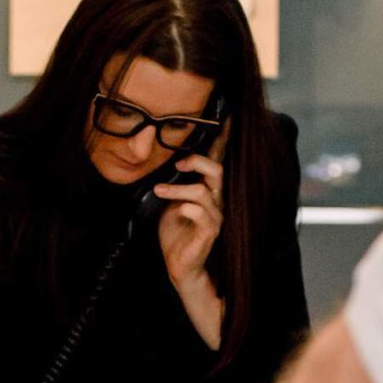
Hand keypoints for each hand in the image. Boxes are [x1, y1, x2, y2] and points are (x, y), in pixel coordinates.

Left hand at [153, 143, 225, 285]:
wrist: (179, 265)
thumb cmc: (176, 232)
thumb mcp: (168, 201)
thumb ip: (169, 182)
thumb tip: (157, 161)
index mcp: (206, 189)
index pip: (217, 160)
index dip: (222, 139)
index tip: (226, 117)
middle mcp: (215, 200)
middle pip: (217, 170)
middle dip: (197, 161)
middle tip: (178, 163)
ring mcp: (214, 216)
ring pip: (203, 192)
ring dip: (178, 189)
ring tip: (159, 190)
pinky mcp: (209, 233)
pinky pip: (202, 215)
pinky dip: (187, 208)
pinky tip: (177, 210)